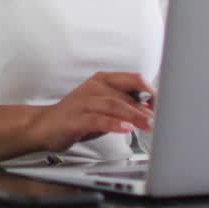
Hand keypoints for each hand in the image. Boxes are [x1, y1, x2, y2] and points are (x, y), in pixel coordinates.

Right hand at [29, 72, 154, 153]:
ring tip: (148, 124)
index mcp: (103, 80)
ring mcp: (84, 102)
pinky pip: (98, 119)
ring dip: (133, 115)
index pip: (133, 79)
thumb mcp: (104, 108)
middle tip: (160, 119)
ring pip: (114, 104)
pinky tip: (126, 128)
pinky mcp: (76, 118)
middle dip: (145, 107)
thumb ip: (125, 106)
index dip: (151, 91)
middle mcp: (94, 87)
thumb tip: (150, 111)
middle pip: (126, 94)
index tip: (164, 105)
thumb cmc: (77, 116)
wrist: (44, 126)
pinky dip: (114, 123)